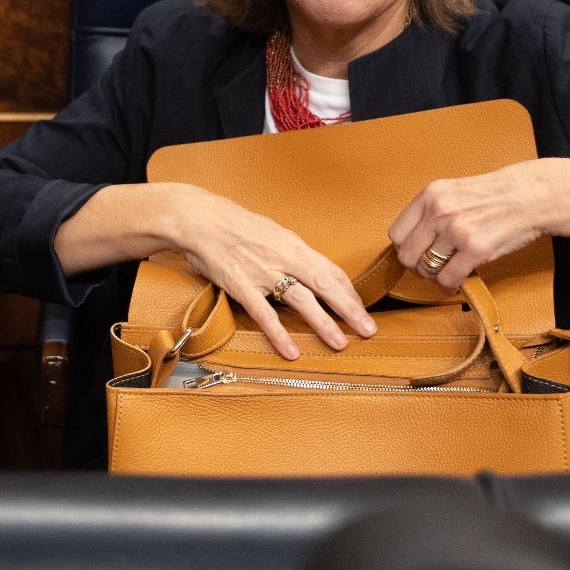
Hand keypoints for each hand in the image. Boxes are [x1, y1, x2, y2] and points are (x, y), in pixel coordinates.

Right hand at [159, 183, 376, 360]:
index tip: (363, 309)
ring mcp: (263, 272)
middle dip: (349, 308)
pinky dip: (279, 333)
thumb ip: (291, 254)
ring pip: (301, 299)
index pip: (331, 269)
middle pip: (325, 283)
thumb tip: (311, 271)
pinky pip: (264, 313)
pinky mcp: (241, 285)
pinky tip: (292, 350)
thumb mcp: (272, 233)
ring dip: (323, 323)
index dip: (350, 291)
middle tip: (368, 329)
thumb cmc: (236, 225)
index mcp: (294, 244)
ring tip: (340, 343)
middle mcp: (283, 257)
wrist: (201, 219)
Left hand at [387, 158, 569, 291]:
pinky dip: (451, 286)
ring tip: (450, 272)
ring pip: (427, 270)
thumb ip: (430, 211)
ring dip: (437, 276)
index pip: (396, 233)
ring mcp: (456, 231)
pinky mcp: (475, 250)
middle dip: (418, 266)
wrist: (530, 196)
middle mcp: (439, 211)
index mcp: (430, 195)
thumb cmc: (493, 196)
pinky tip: (458, 281)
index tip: (418, 252)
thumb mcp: (453, 191)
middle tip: (433, 267)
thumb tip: (409, 241)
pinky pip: (448, 279)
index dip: (406, 248)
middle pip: (406, 255)